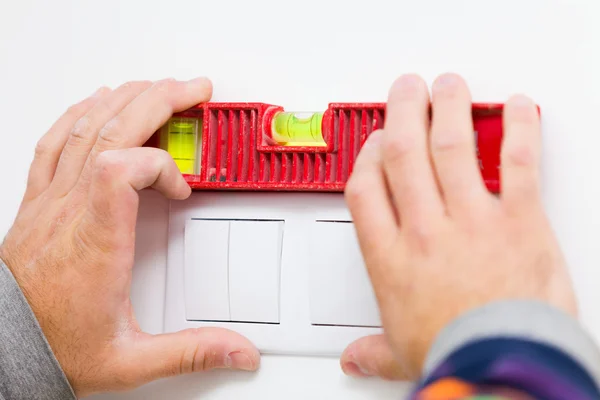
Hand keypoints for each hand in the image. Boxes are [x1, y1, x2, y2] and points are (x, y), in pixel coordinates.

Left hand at [0, 78, 259, 396]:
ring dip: (127, 99)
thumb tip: (239, 352)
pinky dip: (80, 113)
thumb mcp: (132, 361)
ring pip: (86, 128)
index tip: (181, 190)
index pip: (123, 168)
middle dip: (160, 101)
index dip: (162, 165)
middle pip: (113, 131)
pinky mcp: (39, 201)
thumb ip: (191, 352)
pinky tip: (97, 102)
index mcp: (97, 242)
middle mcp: (71, 211)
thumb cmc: (58, 347)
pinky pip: (56, 142)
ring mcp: (52, 201)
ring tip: (158, 87)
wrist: (6, 349)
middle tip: (194, 90)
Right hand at [339, 73, 576, 379]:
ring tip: (448, 85)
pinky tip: (517, 107)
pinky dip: (519, 128)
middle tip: (406, 90)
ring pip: (450, 145)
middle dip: (402, 111)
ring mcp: (472, 218)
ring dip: (447, 107)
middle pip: (403, 152)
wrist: (503, 366)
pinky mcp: (518, 219)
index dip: (367, 156)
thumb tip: (354, 359)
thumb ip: (373, 351)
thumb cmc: (453, 356)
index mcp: (390, 255)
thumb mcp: (400, 354)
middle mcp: (425, 228)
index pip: (365, 187)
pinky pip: (517, 162)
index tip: (374, 142)